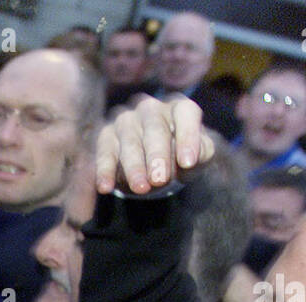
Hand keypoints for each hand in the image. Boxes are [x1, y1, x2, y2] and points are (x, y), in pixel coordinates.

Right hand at [95, 96, 215, 194]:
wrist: (153, 164)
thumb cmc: (179, 156)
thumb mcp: (198, 156)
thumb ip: (201, 154)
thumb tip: (187, 161)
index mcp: (178, 108)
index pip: (186, 114)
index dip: (188, 136)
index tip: (188, 163)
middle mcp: (151, 108)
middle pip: (155, 128)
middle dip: (157, 155)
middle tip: (160, 179)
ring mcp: (126, 119)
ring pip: (129, 140)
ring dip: (134, 166)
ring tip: (140, 189)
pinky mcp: (106, 135)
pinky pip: (104, 152)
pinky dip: (105, 170)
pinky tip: (106, 187)